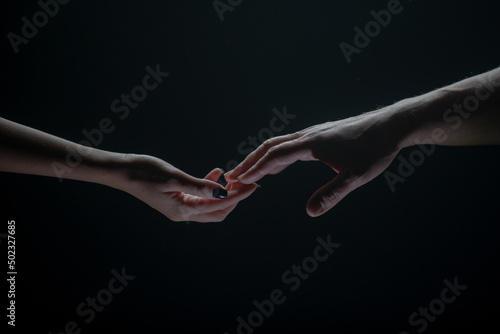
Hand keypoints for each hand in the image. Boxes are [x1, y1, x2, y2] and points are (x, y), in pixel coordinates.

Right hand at [119, 154, 257, 221]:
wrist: (122, 171)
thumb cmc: (144, 172)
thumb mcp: (173, 177)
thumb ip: (199, 186)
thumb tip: (222, 193)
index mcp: (182, 210)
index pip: (218, 206)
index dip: (237, 196)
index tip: (252, 186)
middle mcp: (183, 214)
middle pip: (217, 212)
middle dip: (234, 198)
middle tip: (247, 183)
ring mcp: (180, 208)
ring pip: (210, 205)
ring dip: (223, 194)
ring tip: (234, 179)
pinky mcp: (178, 199)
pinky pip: (200, 197)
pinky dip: (210, 188)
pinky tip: (216, 173)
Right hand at [225, 110, 402, 216]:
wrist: (391, 125)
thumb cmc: (375, 149)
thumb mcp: (356, 176)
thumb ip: (333, 194)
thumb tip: (310, 212)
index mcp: (312, 144)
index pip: (275, 156)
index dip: (255, 170)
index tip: (239, 181)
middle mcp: (308, 135)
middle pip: (270, 146)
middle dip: (250, 162)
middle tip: (232, 177)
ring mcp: (312, 133)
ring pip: (278, 144)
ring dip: (260, 158)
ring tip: (247, 172)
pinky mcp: (319, 135)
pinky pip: (289, 145)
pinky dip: (275, 155)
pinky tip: (276, 167)